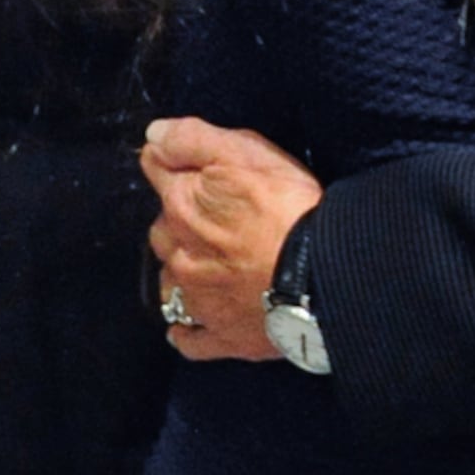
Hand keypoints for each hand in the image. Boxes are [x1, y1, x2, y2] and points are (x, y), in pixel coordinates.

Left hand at [141, 118, 327, 359]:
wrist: (322, 276)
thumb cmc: (288, 208)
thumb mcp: (246, 152)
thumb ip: (193, 138)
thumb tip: (152, 135)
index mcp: (180, 206)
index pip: (156, 172)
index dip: (174, 163)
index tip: (191, 165)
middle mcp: (178, 255)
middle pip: (163, 230)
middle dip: (180, 222)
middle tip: (215, 218)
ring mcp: (197, 301)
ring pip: (170, 283)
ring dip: (181, 273)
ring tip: (208, 268)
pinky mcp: (221, 336)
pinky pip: (188, 339)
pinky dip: (186, 330)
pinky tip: (195, 324)